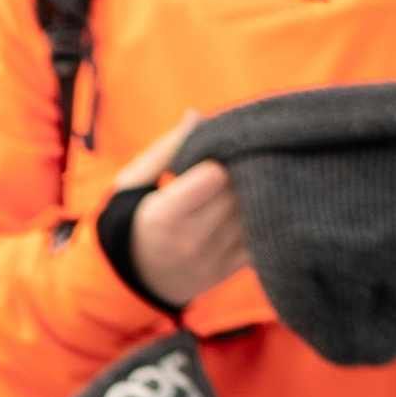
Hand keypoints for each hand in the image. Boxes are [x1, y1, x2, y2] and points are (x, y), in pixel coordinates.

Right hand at [118, 111, 249, 306]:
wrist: (133, 280)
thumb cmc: (132, 220)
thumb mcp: (133, 183)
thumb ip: (166, 150)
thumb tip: (197, 116)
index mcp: (163, 216)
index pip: (214, 177)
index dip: (221, 157)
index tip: (219, 151)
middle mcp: (190, 241)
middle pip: (237, 193)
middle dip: (242, 170)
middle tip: (240, 157)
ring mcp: (213, 260)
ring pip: (254, 214)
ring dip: (258, 191)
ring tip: (249, 177)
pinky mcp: (229, 271)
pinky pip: (261, 238)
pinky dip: (263, 217)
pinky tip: (255, 203)